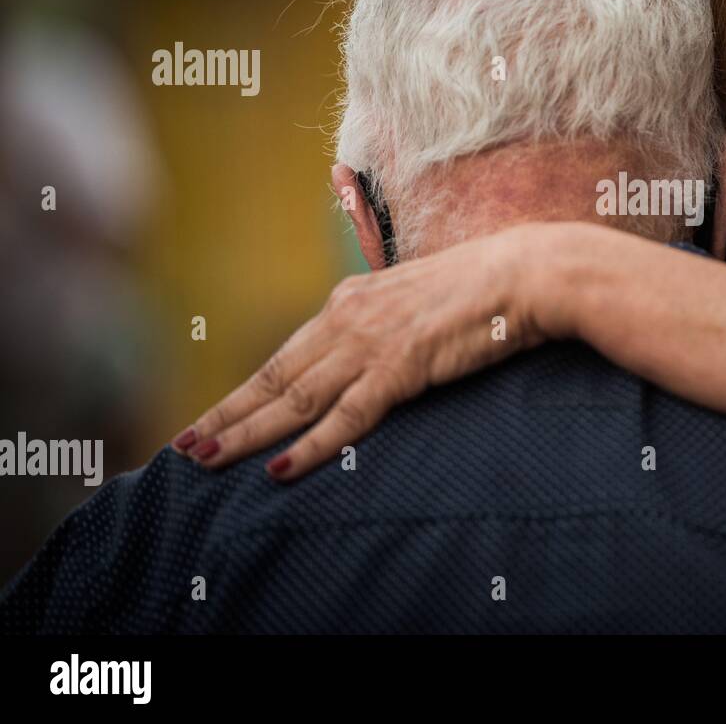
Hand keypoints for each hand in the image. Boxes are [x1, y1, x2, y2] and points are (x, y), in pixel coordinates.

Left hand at [171, 223, 561, 480]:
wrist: (527, 272)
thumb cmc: (486, 285)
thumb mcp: (420, 299)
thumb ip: (390, 323)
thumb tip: (380, 351)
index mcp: (353, 299)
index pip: (287, 355)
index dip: (246, 391)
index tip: (214, 417)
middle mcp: (349, 317)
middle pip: (275, 377)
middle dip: (226, 415)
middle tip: (184, 448)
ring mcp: (372, 341)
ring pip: (295, 398)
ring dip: (246, 432)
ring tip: (206, 460)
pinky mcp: (401, 365)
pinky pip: (346, 415)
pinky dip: (310, 445)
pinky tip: (279, 468)